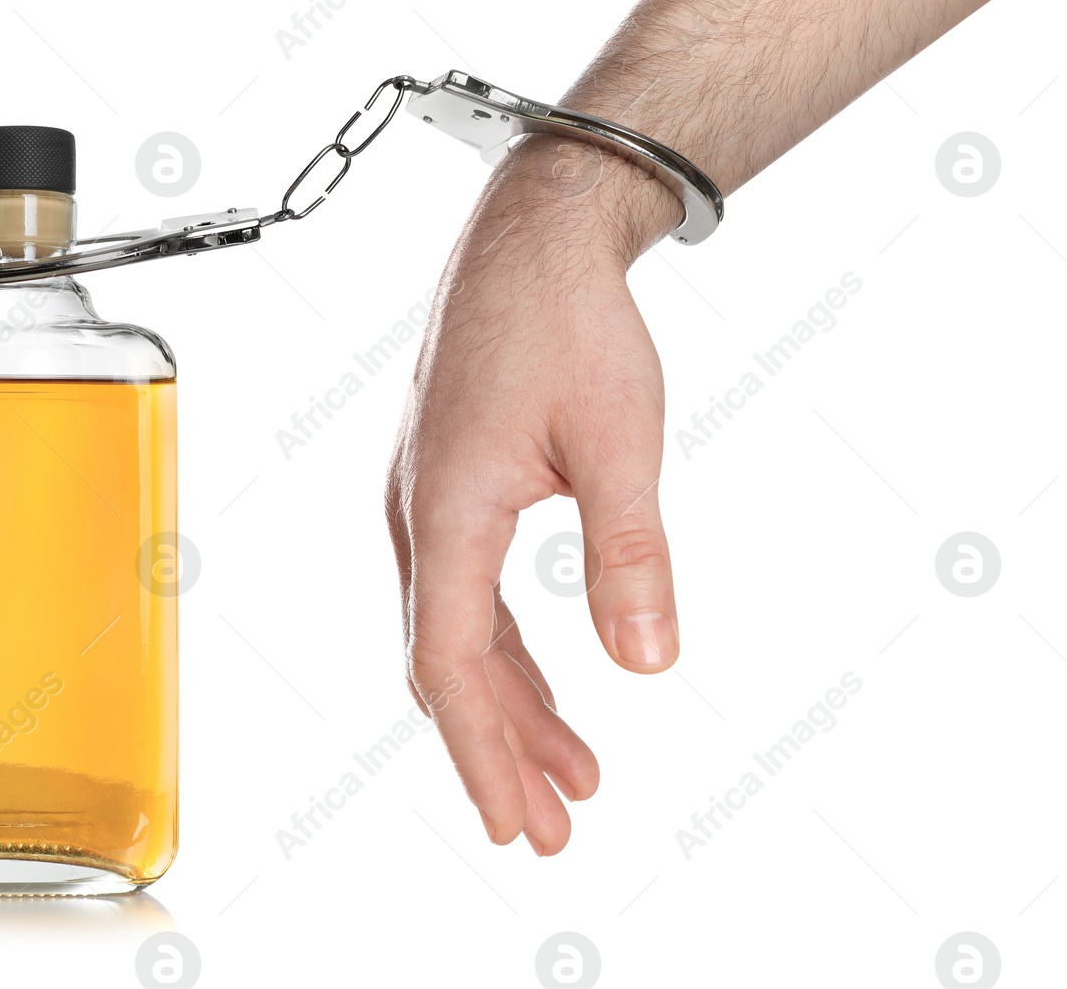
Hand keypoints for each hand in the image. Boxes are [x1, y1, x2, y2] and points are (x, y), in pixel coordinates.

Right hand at [386, 136, 683, 853]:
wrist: (533, 235)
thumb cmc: (568, 320)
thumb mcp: (619, 440)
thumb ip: (630, 555)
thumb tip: (648, 661)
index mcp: (445, 507)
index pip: (449, 664)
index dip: (485, 753)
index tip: (519, 822)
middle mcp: (418, 512)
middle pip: (444, 664)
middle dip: (497, 751)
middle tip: (548, 830)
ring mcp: (426, 499)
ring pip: (454, 632)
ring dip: (507, 706)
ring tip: (569, 773)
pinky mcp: (448, 484)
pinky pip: (465, 592)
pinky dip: (503, 650)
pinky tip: (544, 682)